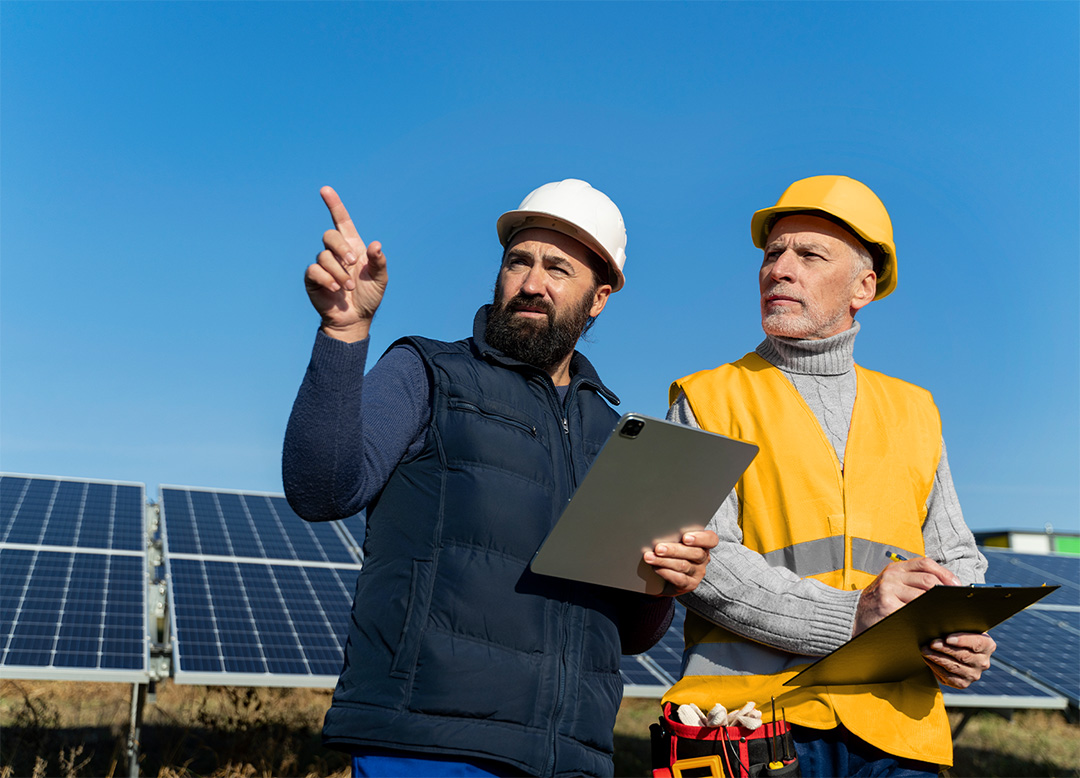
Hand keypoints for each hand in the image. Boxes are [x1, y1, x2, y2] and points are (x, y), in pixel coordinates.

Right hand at [304, 186, 388, 341]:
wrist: (356, 318)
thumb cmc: (369, 296)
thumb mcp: (380, 279)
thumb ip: (379, 261)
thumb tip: (375, 245)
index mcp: (352, 246)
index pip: (341, 220)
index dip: (334, 204)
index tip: (325, 189)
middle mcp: (336, 252)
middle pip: (330, 236)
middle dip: (341, 248)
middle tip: (352, 264)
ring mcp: (323, 264)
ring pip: (324, 256)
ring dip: (339, 273)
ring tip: (349, 288)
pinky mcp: (313, 278)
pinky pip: (315, 271)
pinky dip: (327, 279)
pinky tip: (335, 289)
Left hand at [643, 530, 718, 596]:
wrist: (665, 577)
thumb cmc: (670, 552)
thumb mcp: (674, 541)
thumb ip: (673, 535)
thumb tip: (657, 530)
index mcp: (703, 544)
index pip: (711, 539)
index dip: (700, 538)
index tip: (685, 537)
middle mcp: (704, 558)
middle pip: (695, 553)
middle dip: (674, 550)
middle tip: (658, 548)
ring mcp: (699, 572)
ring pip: (684, 565)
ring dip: (664, 561)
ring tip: (650, 557)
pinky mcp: (691, 584)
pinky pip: (679, 579)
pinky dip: (665, 572)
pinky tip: (655, 568)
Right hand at [854, 556, 959, 635]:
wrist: (855, 614)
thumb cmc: (879, 600)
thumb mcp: (891, 583)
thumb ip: (912, 580)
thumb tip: (945, 586)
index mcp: (895, 568)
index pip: (925, 563)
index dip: (944, 573)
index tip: (956, 585)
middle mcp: (891, 576)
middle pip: (928, 580)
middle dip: (944, 592)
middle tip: (954, 602)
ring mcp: (888, 590)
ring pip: (923, 596)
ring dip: (936, 605)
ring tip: (944, 612)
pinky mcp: (887, 606)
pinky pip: (913, 610)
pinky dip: (924, 615)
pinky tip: (929, 620)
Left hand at [922, 632, 995, 688]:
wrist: (957, 649)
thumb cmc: (957, 633)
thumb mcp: (962, 627)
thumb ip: (956, 625)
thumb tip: (940, 624)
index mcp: (988, 645)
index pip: (977, 643)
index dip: (962, 641)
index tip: (947, 638)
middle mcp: (983, 662)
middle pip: (963, 656)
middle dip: (945, 649)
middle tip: (931, 643)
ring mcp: (974, 675)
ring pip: (954, 667)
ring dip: (937, 658)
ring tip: (925, 650)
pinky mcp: (963, 683)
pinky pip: (948, 677)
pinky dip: (935, 667)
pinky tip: (927, 659)